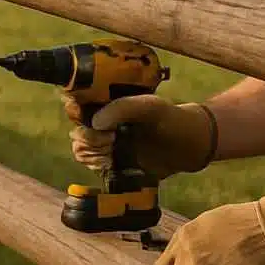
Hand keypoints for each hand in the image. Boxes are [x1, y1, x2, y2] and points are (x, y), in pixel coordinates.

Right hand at [64, 93, 215, 180]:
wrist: (190, 147)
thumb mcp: (152, 107)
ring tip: (112, 152)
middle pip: (76, 127)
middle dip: (89, 137)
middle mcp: (104, 119)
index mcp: (110, 101)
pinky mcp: (111, 161)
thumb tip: (95, 123)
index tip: (88, 118)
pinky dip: (96, 165)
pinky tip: (111, 163)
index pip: (77, 100)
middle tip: (111, 139)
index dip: (74, 109)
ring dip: (92, 152)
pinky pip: (90, 164)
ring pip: (80, 147)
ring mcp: (106, 141)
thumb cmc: (173, 119)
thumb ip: (125, 108)